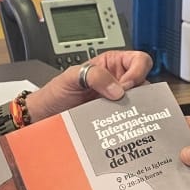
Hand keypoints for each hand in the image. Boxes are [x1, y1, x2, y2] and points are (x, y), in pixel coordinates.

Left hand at [32, 49, 151, 117]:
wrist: (44, 116)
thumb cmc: (55, 93)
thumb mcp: (71, 76)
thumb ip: (94, 75)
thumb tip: (117, 88)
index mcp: (112, 64)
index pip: (139, 60)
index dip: (138, 71)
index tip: (126, 85)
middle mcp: (119, 82)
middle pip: (145, 84)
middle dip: (140, 95)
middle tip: (127, 105)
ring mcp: (118, 103)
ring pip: (139, 105)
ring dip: (134, 111)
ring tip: (124, 118)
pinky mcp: (115, 120)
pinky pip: (129, 122)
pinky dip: (128, 125)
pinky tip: (122, 128)